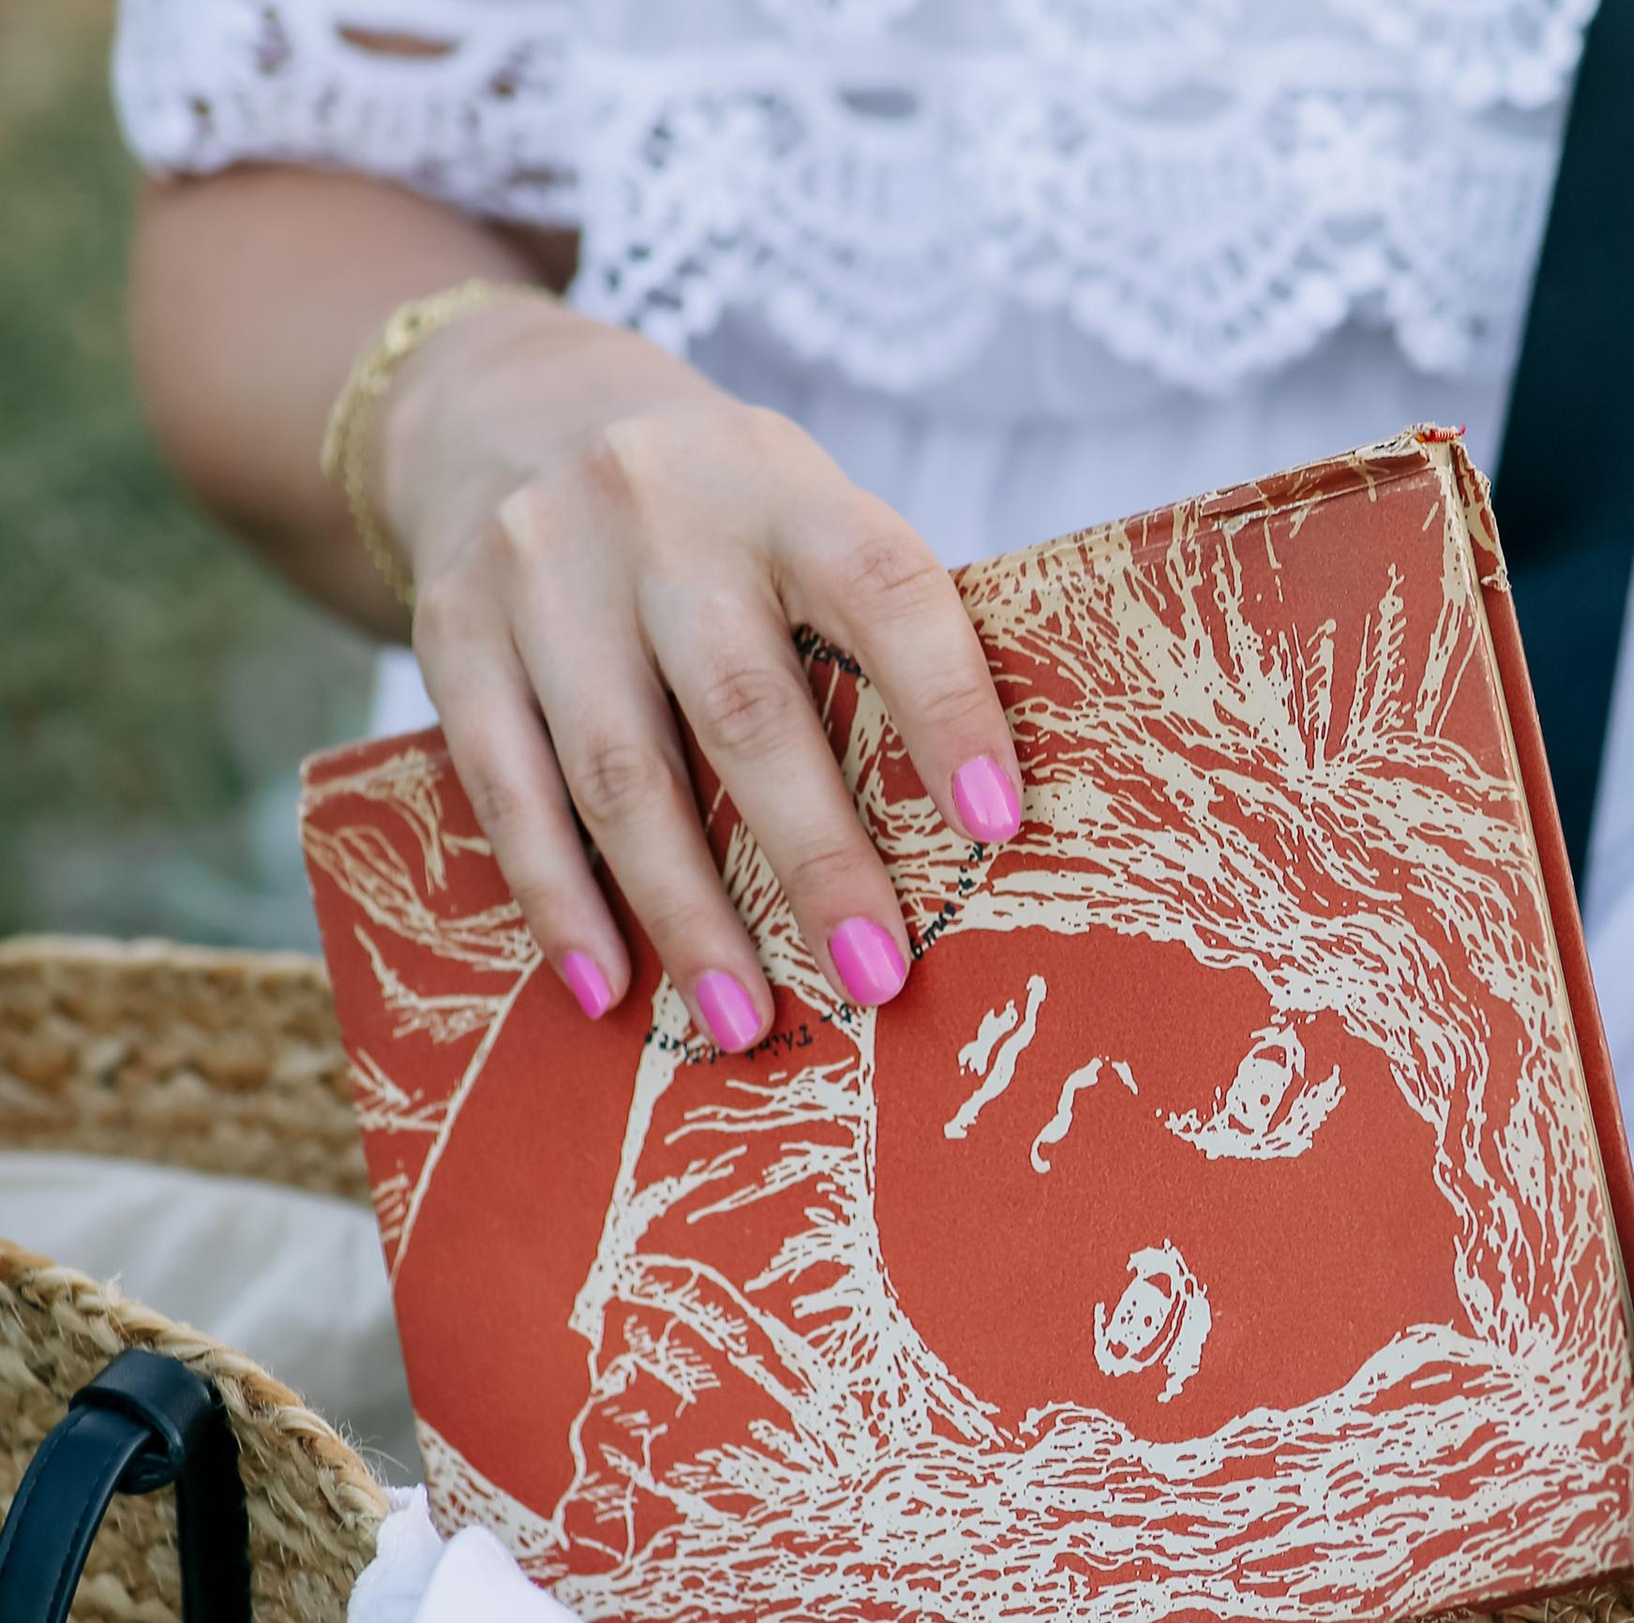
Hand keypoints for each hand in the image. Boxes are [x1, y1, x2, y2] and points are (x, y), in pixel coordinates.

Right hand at [374, 298, 1020, 1043]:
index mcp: (780, 484)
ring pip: (619, 771)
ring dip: (686, 913)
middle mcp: (656, 514)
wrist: (505, 406)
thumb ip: (864, 636)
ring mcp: (542, 571)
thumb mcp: (796, 513)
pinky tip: (605, 987)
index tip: (995, 826)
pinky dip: (560, 899)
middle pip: (745, 710)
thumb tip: (965, 836)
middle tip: (876, 979)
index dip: (947, 705)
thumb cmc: (712, 514)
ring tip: (743, 1022)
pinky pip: (509, 790)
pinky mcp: (455, 633)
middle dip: (817, 860)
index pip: (884, 587)